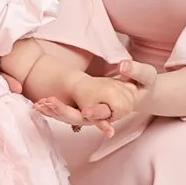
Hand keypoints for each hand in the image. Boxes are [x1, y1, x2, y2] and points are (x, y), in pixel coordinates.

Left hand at [33, 59, 156, 133]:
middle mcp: (102, 116)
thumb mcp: (146, 76)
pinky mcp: (83, 110)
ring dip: (55, 111)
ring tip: (38, 105)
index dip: (95, 111)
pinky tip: (39, 104)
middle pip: (81, 118)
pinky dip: (53, 108)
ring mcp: (91, 115)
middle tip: (48, 104)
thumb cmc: (144, 84)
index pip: (104, 113)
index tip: (84, 110)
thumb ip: (136, 71)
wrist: (140, 92)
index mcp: (118, 109)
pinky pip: (67, 112)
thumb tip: (123, 65)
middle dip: (64, 112)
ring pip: (71, 117)